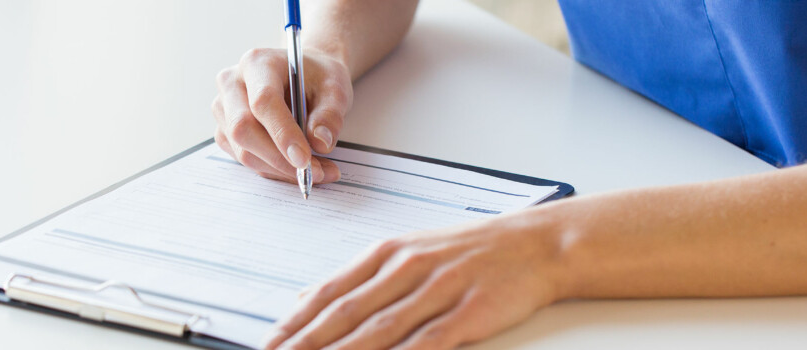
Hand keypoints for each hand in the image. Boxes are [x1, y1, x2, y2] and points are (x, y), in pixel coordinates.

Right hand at [212, 48, 353, 182]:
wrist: (306, 77)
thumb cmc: (317, 78)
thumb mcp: (336, 88)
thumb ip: (331, 114)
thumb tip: (320, 143)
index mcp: (258, 63)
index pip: (263, 101)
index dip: (282, 133)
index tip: (304, 160)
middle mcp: (232, 83)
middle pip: (243, 129)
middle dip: (280, 159)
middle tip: (315, 172)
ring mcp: (224, 109)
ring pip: (243, 150)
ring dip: (280, 169)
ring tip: (318, 171)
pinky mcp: (225, 131)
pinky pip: (245, 158)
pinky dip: (274, 170)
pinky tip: (298, 168)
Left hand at [263, 210, 569, 349]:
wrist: (537, 243)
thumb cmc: (473, 249)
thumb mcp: (408, 249)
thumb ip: (357, 276)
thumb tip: (306, 294)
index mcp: (388, 252)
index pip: (329, 291)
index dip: (295, 321)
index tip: (269, 344)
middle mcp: (407, 268)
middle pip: (346, 314)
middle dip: (308, 343)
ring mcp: (438, 290)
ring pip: (379, 330)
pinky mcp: (468, 312)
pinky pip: (428, 342)